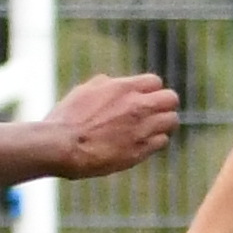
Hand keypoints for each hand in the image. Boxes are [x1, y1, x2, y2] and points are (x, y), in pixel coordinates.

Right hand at [45, 69, 179, 177]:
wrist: (61, 146)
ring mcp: (141, 129)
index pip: (155, 82)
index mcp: (123, 88)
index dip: (149, 90)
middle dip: (163, 105)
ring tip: (146, 130)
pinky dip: (153, 142)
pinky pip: (161, 142)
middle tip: (151, 113)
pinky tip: (137, 143)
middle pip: (171, 99)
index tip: (141, 98)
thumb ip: (106, 85)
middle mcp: (138, 106)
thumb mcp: (83, 91)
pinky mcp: (140, 150)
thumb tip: (114, 83)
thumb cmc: (66, 119)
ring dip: (161, 124)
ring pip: (171, 121)